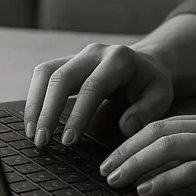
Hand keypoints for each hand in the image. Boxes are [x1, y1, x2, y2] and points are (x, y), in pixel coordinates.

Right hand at [23, 43, 173, 146]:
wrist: (145, 64)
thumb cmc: (151, 83)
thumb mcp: (161, 95)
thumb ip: (148, 111)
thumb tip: (126, 127)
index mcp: (120, 59)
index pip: (93, 87)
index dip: (78, 114)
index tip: (68, 141)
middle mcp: (95, 52)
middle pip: (62, 77)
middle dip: (48, 111)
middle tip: (42, 142)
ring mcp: (78, 55)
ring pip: (46, 73)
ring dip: (35, 105)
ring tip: (33, 135)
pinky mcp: (66, 61)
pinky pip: (43, 75)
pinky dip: (34, 98)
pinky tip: (33, 122)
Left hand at [99, 111, 195, 195]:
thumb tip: (169, 164)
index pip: (164, 123)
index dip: (133, 138)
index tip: (113, 156)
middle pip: (159, 131)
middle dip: (126, 149)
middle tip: (104, 169)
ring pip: (168, 147)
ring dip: (136, 163)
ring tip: (116, 180)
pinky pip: (189, 170)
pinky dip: (163, 180)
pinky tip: (147, 191)